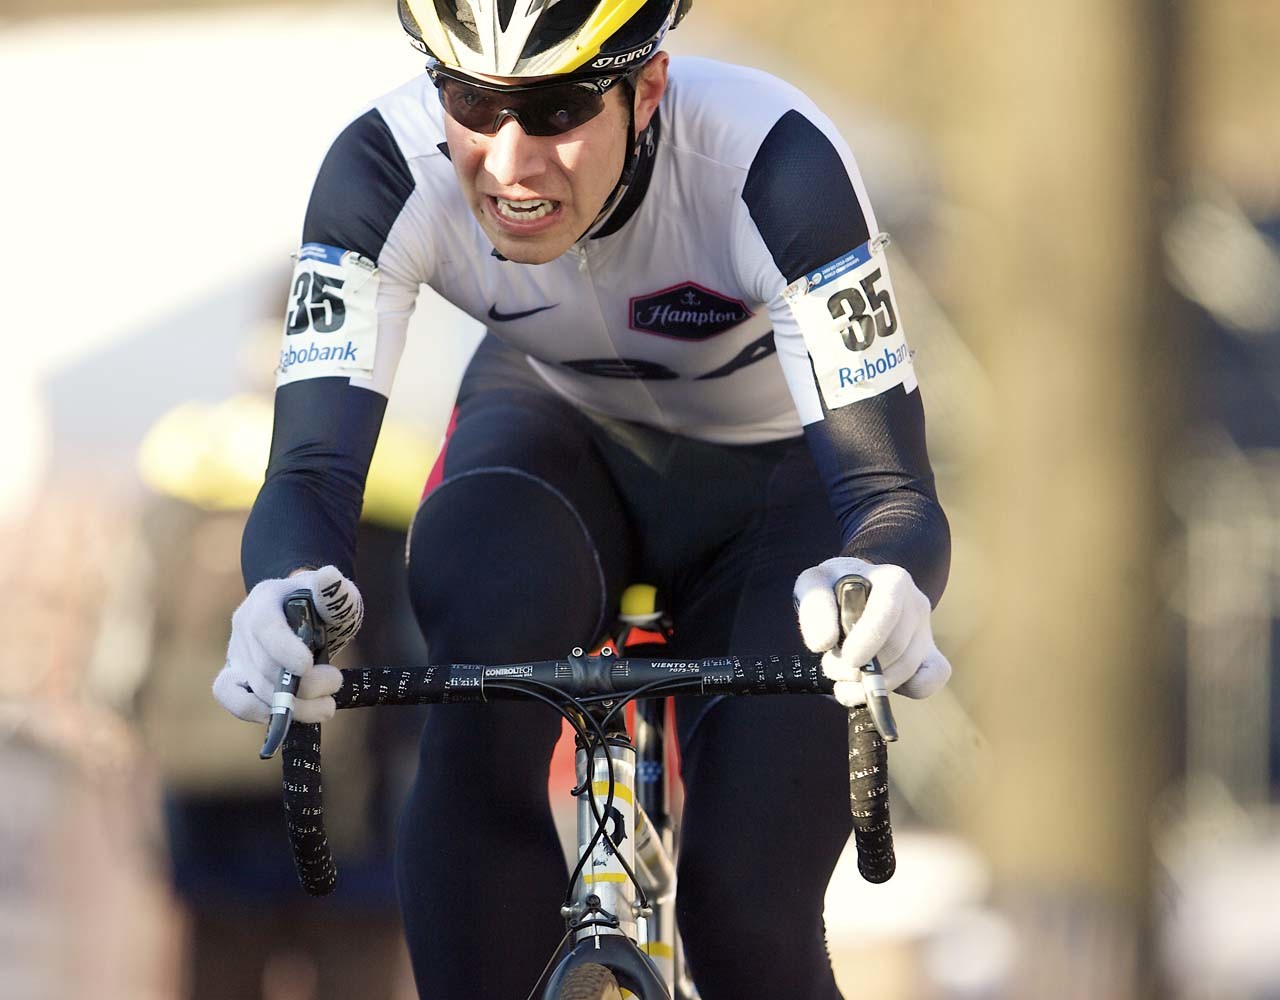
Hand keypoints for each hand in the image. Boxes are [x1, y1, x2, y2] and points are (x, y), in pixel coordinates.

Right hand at [213, 566, 362, 723]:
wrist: (307, 616)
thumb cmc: (322, 606)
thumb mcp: (335, 596)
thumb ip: (334, 592)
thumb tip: (329, 576)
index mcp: (265, 598)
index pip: (265, 627)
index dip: (283, 650)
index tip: (307, 665)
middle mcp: (243, 625)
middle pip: (264, 666)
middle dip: (304, 685)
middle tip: (336, 682)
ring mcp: (236, 652)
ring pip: (254, 689)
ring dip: (294, 707)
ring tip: (326, 706)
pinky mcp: (234, 676)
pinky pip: (232, 700)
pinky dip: (258, 713)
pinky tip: (290, 716)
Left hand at [793, 557, 949, 707]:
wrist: (854, 594)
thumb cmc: (835, 588)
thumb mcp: (816, 584)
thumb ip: (814, 606)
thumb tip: (823, 643)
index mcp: (892, 580)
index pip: (888, 610)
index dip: (870, 638)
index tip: (849, 659)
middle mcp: (916, 604)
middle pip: (896, 647)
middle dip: (859, 668)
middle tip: (831, 667)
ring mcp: (925, 632)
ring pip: (907, 669)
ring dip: (870, 685)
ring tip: (843, 678)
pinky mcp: (930, 656)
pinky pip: (930, 680)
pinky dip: (903, 691)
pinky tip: (874, 689)